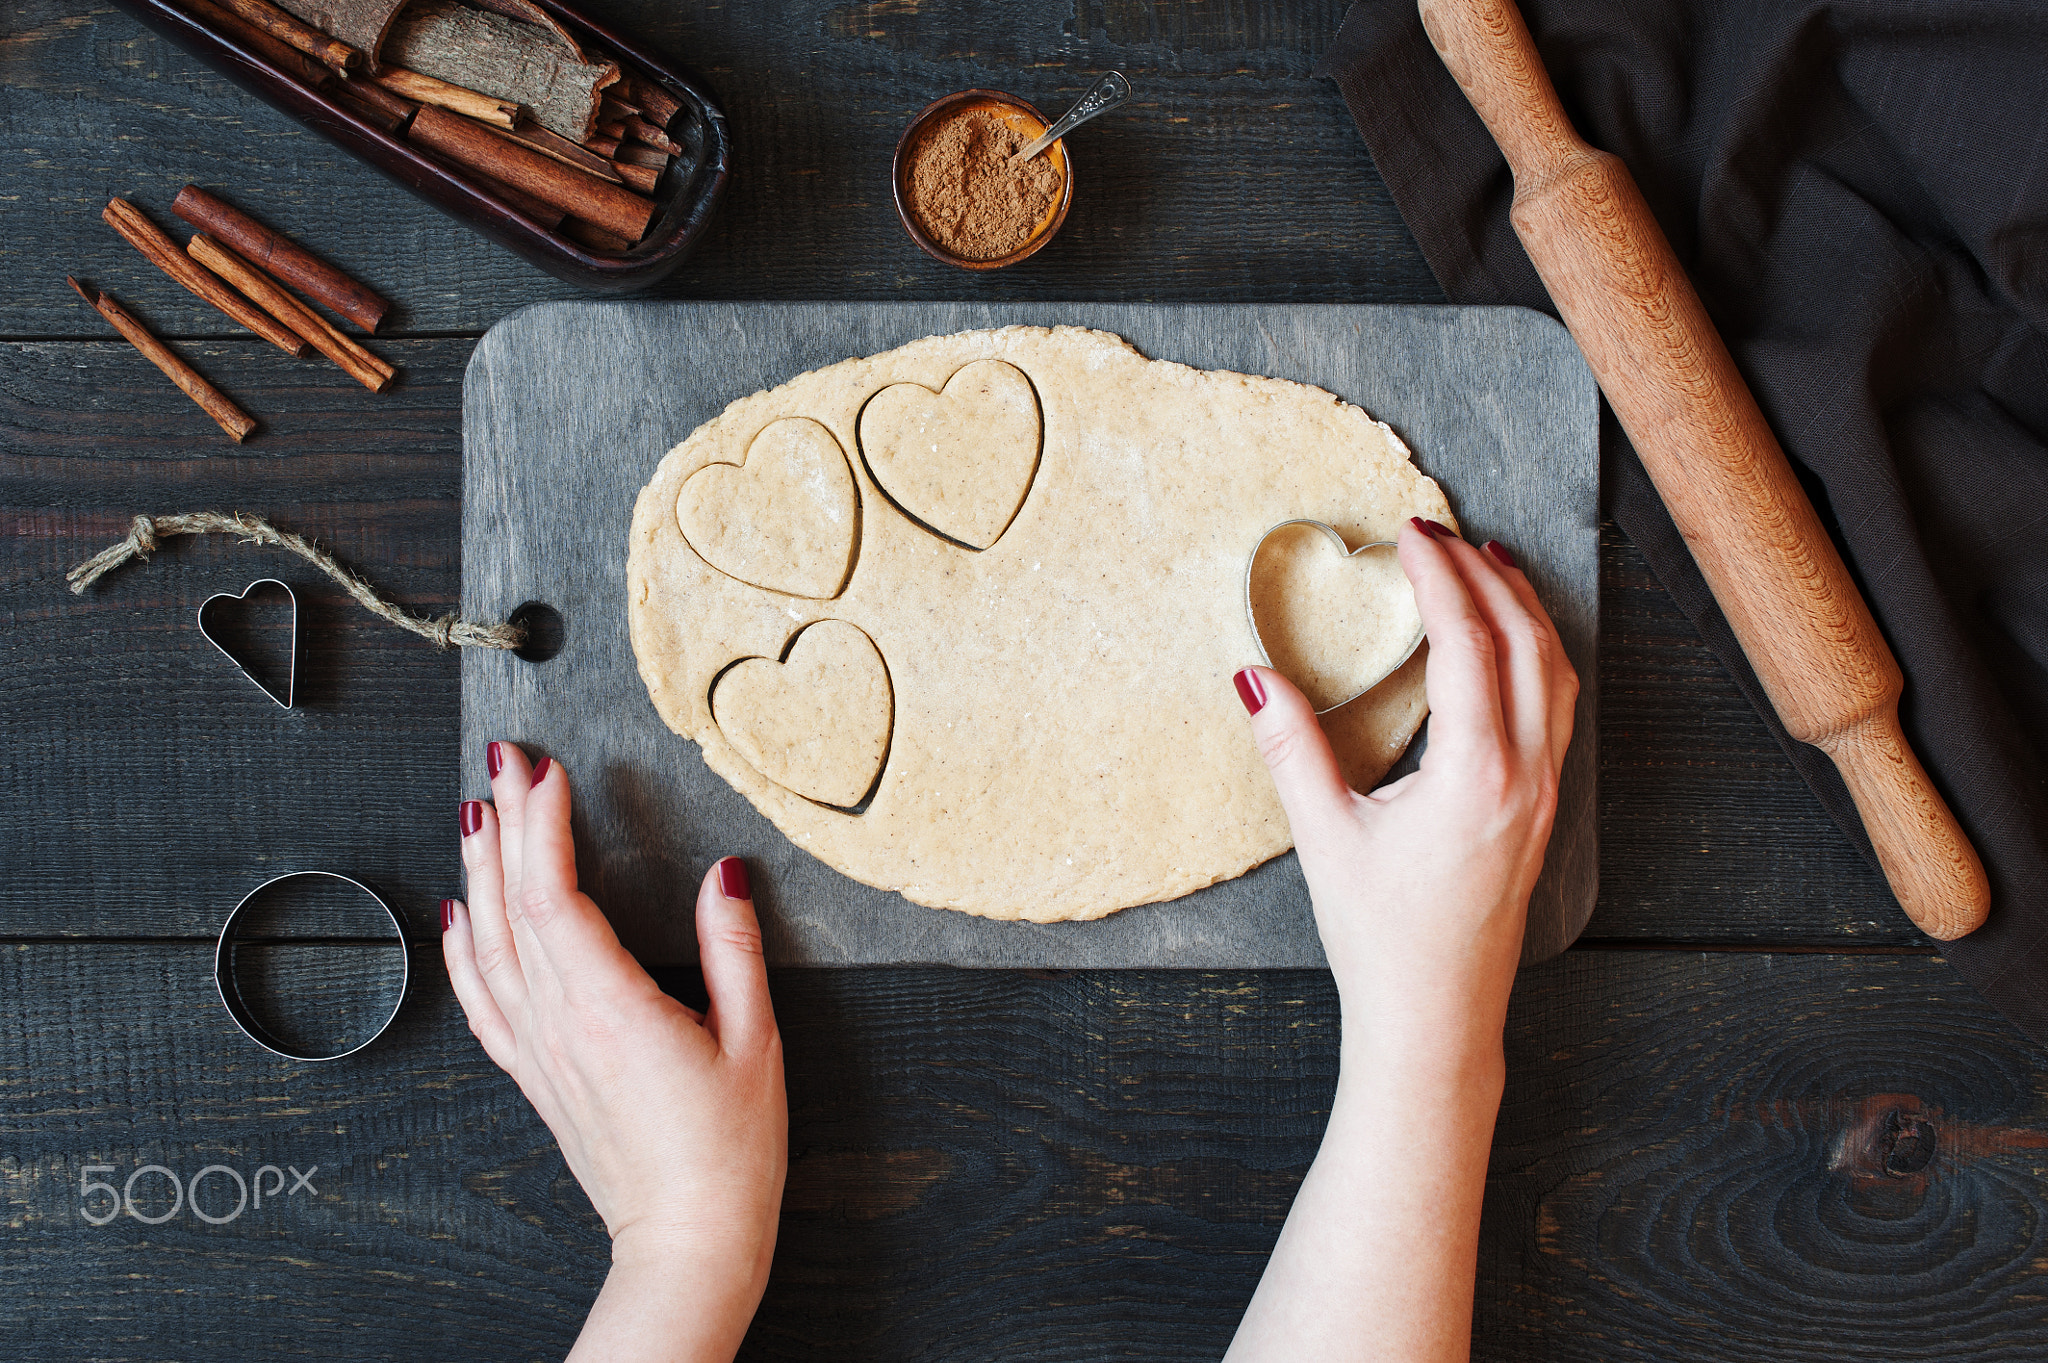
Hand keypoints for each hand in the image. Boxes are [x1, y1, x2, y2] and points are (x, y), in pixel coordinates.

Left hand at [442, 742, 785, 1361]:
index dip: (546, 824)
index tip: (548, 771)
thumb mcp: (755, 1038)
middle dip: (506, 824)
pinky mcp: (536, 1076)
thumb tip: (724, 874)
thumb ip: (734, 948)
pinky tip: (459, 916)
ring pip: (488, 945)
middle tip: (503, 761)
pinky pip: (482, 1000)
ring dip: (479, 873)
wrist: (689, 1238)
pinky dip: (464, 951)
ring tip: (476, 814)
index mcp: (610, 1007)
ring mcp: (539, 1052)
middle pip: (512, 905)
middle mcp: (559, 1025)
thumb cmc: (729, 1152)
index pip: (556, 892)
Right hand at [1237, 518, 1577, 1048]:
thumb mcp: (1325, 838)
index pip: (1468, 644)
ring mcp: (1543, 795)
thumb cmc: (1382, 941)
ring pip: (1557, 673)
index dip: (1440, 578)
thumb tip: (1254, 677)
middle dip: (1487, 576)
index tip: (1410, 536)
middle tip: (1441, 534)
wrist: (1436, 1020)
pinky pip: (1558, 708)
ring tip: (1491, 564)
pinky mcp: (1542, 811)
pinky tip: (1510, 645)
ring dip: (1525, 609)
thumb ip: (1291, 749)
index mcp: (1475, 776)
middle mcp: (1525, 777)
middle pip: (1528, 643)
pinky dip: (1539, 655)